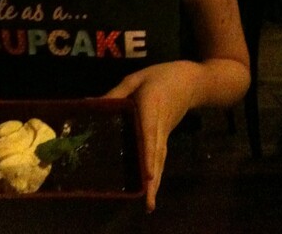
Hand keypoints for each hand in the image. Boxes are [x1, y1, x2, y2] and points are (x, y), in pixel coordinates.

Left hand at [103, 60, 200, 212]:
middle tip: (148, 202)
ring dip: (156, 182)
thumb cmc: (160, 76)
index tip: (148, 173)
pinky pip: (161, 156)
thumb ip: (115, 93)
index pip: (149, 132)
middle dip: (152, 178)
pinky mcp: (166, 136)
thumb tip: (90, 104)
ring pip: (160, 159)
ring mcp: (165, 133)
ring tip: (150, 204)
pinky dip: (157, 172)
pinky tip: (151, 187)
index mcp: (151, 106)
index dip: (148, 152)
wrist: (191, 81)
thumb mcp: (135, 79)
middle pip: (156, 153)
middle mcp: (159, 124)